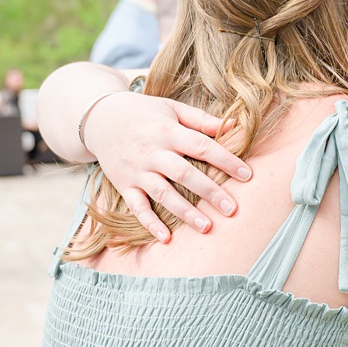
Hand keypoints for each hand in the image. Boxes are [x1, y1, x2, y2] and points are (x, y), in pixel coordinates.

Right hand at [82, 92, 252, 237]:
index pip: (201, 146)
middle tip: (233, 209)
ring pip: (162, 193)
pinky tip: (166, 238)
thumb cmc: (144, 112)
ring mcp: (136, 170)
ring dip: (184, 212)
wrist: (99, 118)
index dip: (225, 160)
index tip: (247, 176)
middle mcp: (152, 152)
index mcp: (168, 131)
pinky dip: (149, 223)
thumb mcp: (171, 108)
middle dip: (209, 192)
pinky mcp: (123, 184)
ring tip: (207, 227)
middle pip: (184, 173)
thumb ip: (200, 119)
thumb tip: (233, 126)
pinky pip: (136, 207)